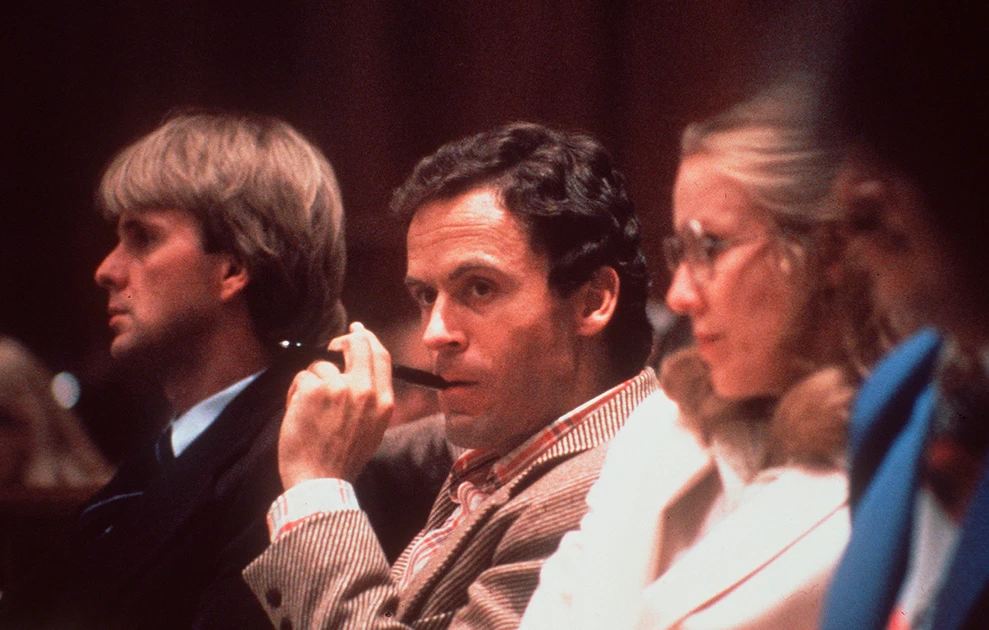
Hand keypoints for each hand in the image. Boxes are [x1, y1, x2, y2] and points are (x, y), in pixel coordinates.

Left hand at [278, 322, 394, 487]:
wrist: (321, 481)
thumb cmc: (342, 458)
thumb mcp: (373, 428)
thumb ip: (371, 398)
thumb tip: (358, 370)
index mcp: (383, 401)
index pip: (381, 356)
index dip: (368, 339)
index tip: (358, 331)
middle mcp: (364, 390)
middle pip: (356, 346)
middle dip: (341, 342)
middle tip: (331, 346)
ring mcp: (338, 388)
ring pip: (322, 366)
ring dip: (312, 382)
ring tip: (309, 409)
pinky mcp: (313, 390)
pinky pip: (302, 378)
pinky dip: (296, 393)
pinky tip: (297, 413)